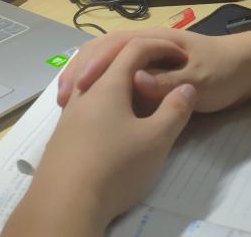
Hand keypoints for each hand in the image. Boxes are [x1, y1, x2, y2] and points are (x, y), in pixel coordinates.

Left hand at [2, 38, 195, 236]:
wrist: (65, 203)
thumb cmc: (115, 167)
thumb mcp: (156, 140)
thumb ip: (174, 110)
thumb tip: (186, 88)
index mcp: (108, 83)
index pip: (135, 48)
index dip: (161, 47)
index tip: (181, 56)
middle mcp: (85, 90)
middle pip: (106, 54)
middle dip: (134, 52)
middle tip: (158, 59)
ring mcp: (69, 111)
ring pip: (91, 76)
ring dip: (114, 72)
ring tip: (134, 84)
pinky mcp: (63, 131)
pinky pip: (83, 96)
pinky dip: (101, 92)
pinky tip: (111, 114)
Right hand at [57, 27, 250, 113]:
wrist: (244, 70)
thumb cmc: (223, 72)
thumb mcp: (200, 80)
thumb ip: (167, 81)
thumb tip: (133, 80)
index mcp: (155, 39)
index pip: (116, 45)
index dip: (96, 64)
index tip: (80, 87)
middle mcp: (144, 42)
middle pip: (102, 48)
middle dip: (81, 69)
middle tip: (64, 97)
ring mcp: (144, 56)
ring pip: (104, 59)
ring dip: (84, 75)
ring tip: (66, 101)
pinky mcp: (146, 70)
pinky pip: (114, 73)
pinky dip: (96, 84)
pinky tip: (85, 104)